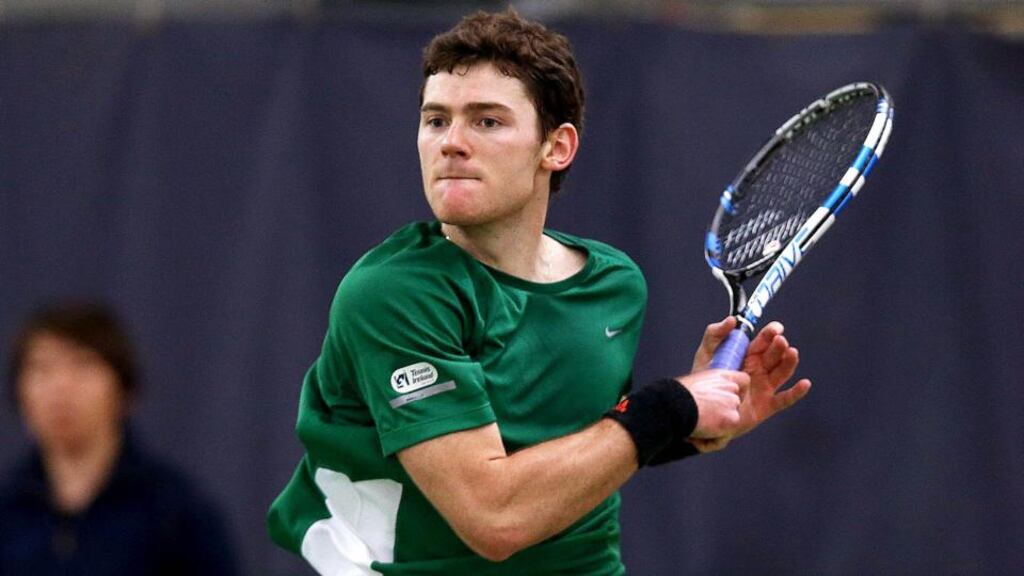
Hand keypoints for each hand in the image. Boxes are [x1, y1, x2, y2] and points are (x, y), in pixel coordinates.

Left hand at [685, 317, 810, 453]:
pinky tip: (804, 384)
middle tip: (780, 341)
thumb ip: (715, 334)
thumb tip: (732, 320)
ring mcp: (765, 387)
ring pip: (782, 373)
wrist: (702, 409)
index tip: (776, 328)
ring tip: (792, 353)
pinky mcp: (766, 406)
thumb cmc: (705, 380)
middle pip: (774, 356)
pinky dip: (796, 392)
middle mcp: (759, 370)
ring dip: (789, 363)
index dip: (770, 334)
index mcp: (747, 356)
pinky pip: (785, 399)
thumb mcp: (706, 353)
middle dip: (779, 347)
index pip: (763, 342)